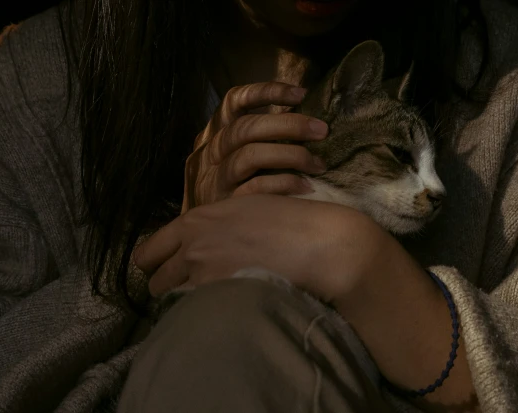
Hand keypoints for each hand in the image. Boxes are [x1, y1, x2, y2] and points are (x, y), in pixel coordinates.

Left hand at [135, 194, 395, 301]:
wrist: (318, 243)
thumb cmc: (288, 220)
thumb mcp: (241, 208)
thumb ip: (212, 225)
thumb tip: (197, 241)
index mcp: (194, 221)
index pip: (146, 251)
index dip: (152, 265)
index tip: (163, 273)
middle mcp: (190, 248)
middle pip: (154, 281)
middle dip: (165, 288)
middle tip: (185, 293)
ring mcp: (203, 276)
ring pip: (171, 301)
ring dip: (182, 305)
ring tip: (204, 306)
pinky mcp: (220, 299)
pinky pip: (195, 314)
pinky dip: (201, 317)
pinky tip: (219, 316)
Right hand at [182, 82, 328, 212]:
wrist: (196, 237)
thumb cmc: (225, 192)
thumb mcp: (227, 159)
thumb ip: (252, 139)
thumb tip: (300, 119)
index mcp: (212, 135)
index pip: (233, 101)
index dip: (266, 91)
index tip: (300, 94)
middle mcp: (208, 154)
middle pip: (246, 128)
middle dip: (288, 125)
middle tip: (321, 130)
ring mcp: (213, 181)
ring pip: (250, 156)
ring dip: (290, 155)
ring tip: (318, 164)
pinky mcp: (224, 206)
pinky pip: (256, 189)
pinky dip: (285, 184)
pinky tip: (306, 187)